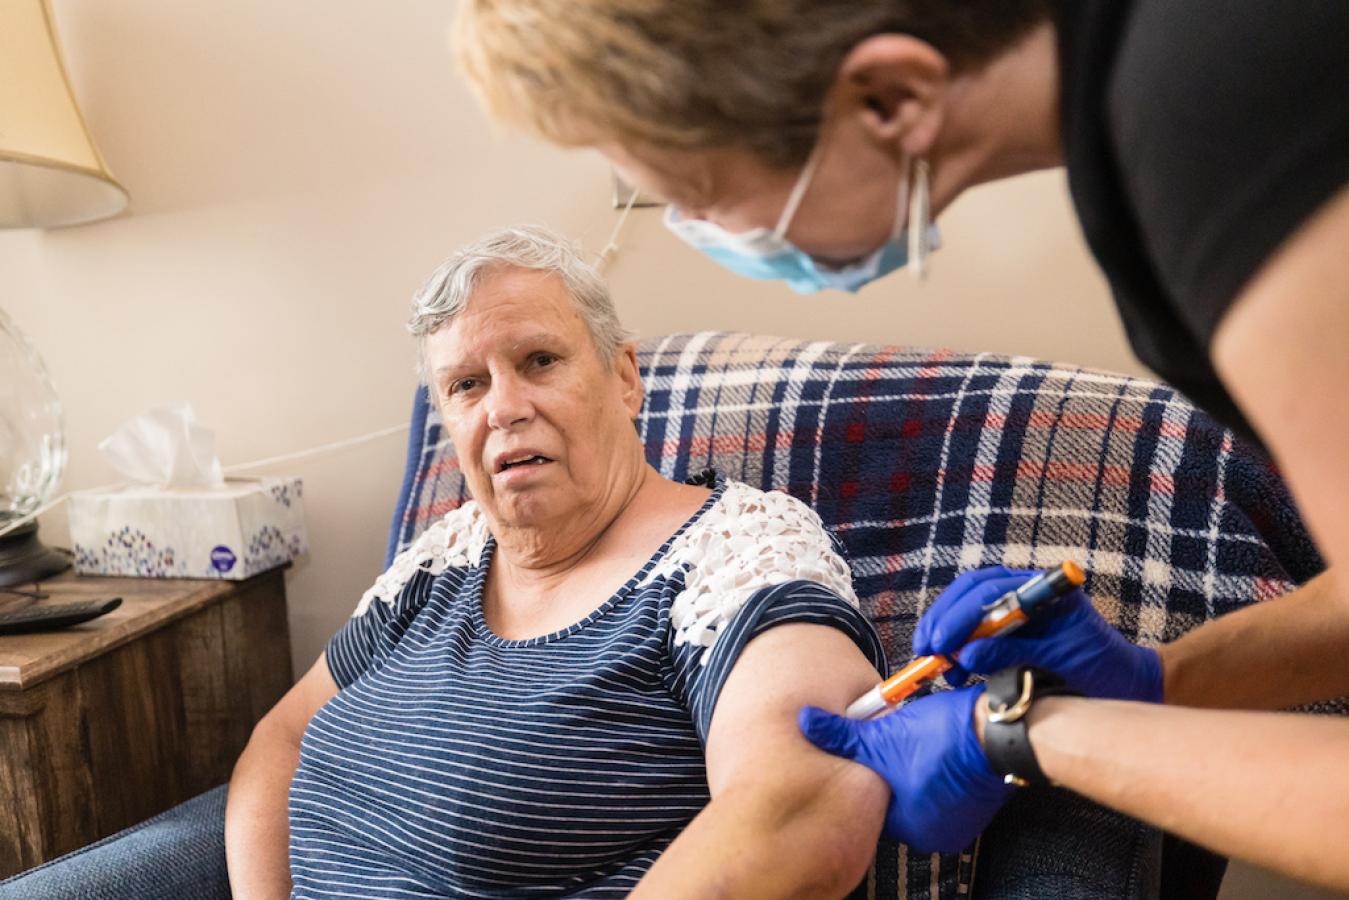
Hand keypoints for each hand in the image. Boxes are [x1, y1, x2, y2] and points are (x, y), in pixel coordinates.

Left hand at [798, 688, 1010, 851]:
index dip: (868, 773)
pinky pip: (947, 789)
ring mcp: (961, 820)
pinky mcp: (979, 803)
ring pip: (923, 792)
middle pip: (898, 799)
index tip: (870, 750)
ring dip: (916, 769)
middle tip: (892, 742)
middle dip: (893, 770)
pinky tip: (938, 747)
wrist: (1000, 730)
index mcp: (909, 827)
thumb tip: (807, 723)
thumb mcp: (882, 735)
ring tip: (917, 741)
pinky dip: (940, 769)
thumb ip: (841, 735)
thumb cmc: (942, 739)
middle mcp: (936, 833)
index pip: (872, 805)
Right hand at [913, 567, 1163, 702]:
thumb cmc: (1104, 667)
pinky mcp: (1010, 634)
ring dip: (946, 634)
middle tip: (926, 647)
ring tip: (934, 663)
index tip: (944, 643)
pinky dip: (958, 651)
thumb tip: (966, 655)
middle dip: (944, 619)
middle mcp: (1026, 593)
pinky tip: (952, 672)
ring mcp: (1016, 612)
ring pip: (967, 611)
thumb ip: (1013, 653)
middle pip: (970, 592)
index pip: (990, 589)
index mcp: (1044, 589)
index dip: (962, 614)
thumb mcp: (1059, 660)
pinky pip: (975, 634)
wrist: (1127, 685)